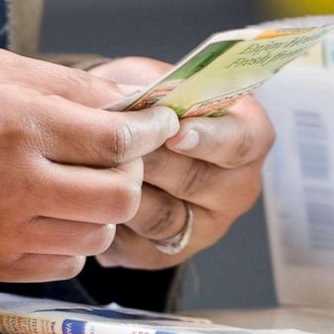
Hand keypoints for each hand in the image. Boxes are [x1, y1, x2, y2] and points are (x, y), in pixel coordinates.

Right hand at [0, 49, 179, 281]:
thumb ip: (63, 86)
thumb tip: (125, 105)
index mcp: (17, 122)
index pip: (117, 140)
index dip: (149, 132)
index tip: (157, 125)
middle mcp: (15, 182)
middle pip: (119, 196)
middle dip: (130, 175)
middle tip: (117, 159)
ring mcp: (1, 230)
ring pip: (96, 237)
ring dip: (101, 213)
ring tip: (78, 189)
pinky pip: (62, 266)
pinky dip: (69, 243)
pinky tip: (49, 217)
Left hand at [86, 57, 275, 268]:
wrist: (119, 140)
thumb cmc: (144, 105)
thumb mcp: (148, 80)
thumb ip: (149, 91)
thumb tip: (130, 101)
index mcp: (248, 137)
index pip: (241, 141)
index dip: (209, 138)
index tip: (175, 132)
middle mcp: (236, 187)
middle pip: (196, 181)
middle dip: (152, 162)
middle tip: (116, 146)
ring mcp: (205, 227)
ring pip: (162, 217)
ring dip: (123, 193)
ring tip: (92, 170)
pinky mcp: (168, 254)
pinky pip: (136, 246)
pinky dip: (108, 224)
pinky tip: (86, 204)